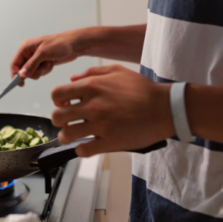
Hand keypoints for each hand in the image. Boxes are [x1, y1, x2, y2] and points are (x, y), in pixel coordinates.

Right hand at [10, 30, 86, 84]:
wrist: (74, 44)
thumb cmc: (60, 43)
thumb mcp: (44, 53)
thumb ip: (31, 64)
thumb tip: (22, 74)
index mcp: (26, 47)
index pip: (15, 63)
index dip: (16, 74)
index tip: (20, 83)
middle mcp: (30, 53)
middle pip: (23, 70)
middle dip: (33, 72)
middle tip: (42, 67)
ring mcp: (37, 58)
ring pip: (32, 72)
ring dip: (41, 71)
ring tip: (49, 63)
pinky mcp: (43, 62)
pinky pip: (40, 72)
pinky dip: (46, 70)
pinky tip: (51, 63)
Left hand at [51, 65, 174, 156]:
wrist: (165, 108)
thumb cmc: (144, 89)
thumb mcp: (117, 71)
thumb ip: (92, 73)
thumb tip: (72, 79)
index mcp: (92, 87)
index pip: (57, 94)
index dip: (57, 101)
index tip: (66, 105)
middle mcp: (92, 106)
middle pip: (57, 117)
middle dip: (59, 120)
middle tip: (69, 121)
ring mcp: (100, 125)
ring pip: (66, 135)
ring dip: (67, 137)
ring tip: (74, 136)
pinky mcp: (109, 142)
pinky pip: (83, 151)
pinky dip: (81, 150)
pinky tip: (88, 145)